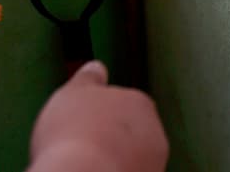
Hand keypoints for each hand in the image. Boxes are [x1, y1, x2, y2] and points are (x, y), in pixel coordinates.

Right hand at [28, 60, 167, 171]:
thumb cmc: (76, 133)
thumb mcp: (73, 93)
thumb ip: (88, 79)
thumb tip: (96, 67)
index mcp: (139, 103)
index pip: (124, 103)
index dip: (101, 113)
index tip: (81, 122)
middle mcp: (155, 131)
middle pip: (131, 131)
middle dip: (112, 136)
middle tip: (82, 146)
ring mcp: (154, 162)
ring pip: (133, 156)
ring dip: (116, 158)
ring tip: (88, 163)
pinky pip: (129, 171)